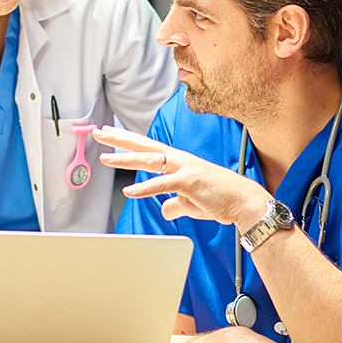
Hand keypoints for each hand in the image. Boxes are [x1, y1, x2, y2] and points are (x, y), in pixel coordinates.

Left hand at [91, 126, 266, 226]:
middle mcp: (179, 160)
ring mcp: (185, 169)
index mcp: (178, 162)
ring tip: (106, 158)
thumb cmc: (219, 200)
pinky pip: (164, 185)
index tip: (109, 134)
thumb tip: (164, 210)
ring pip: (150, 161)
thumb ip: (174, 204)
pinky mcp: (190, 182)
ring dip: (126, 159)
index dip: (127, 140)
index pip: (147, 147)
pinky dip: (146, 188)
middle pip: (144, 146)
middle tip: (98, 132)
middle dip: (119, 139)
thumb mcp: (190, 202)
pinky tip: (130, 192)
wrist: (243, 202)